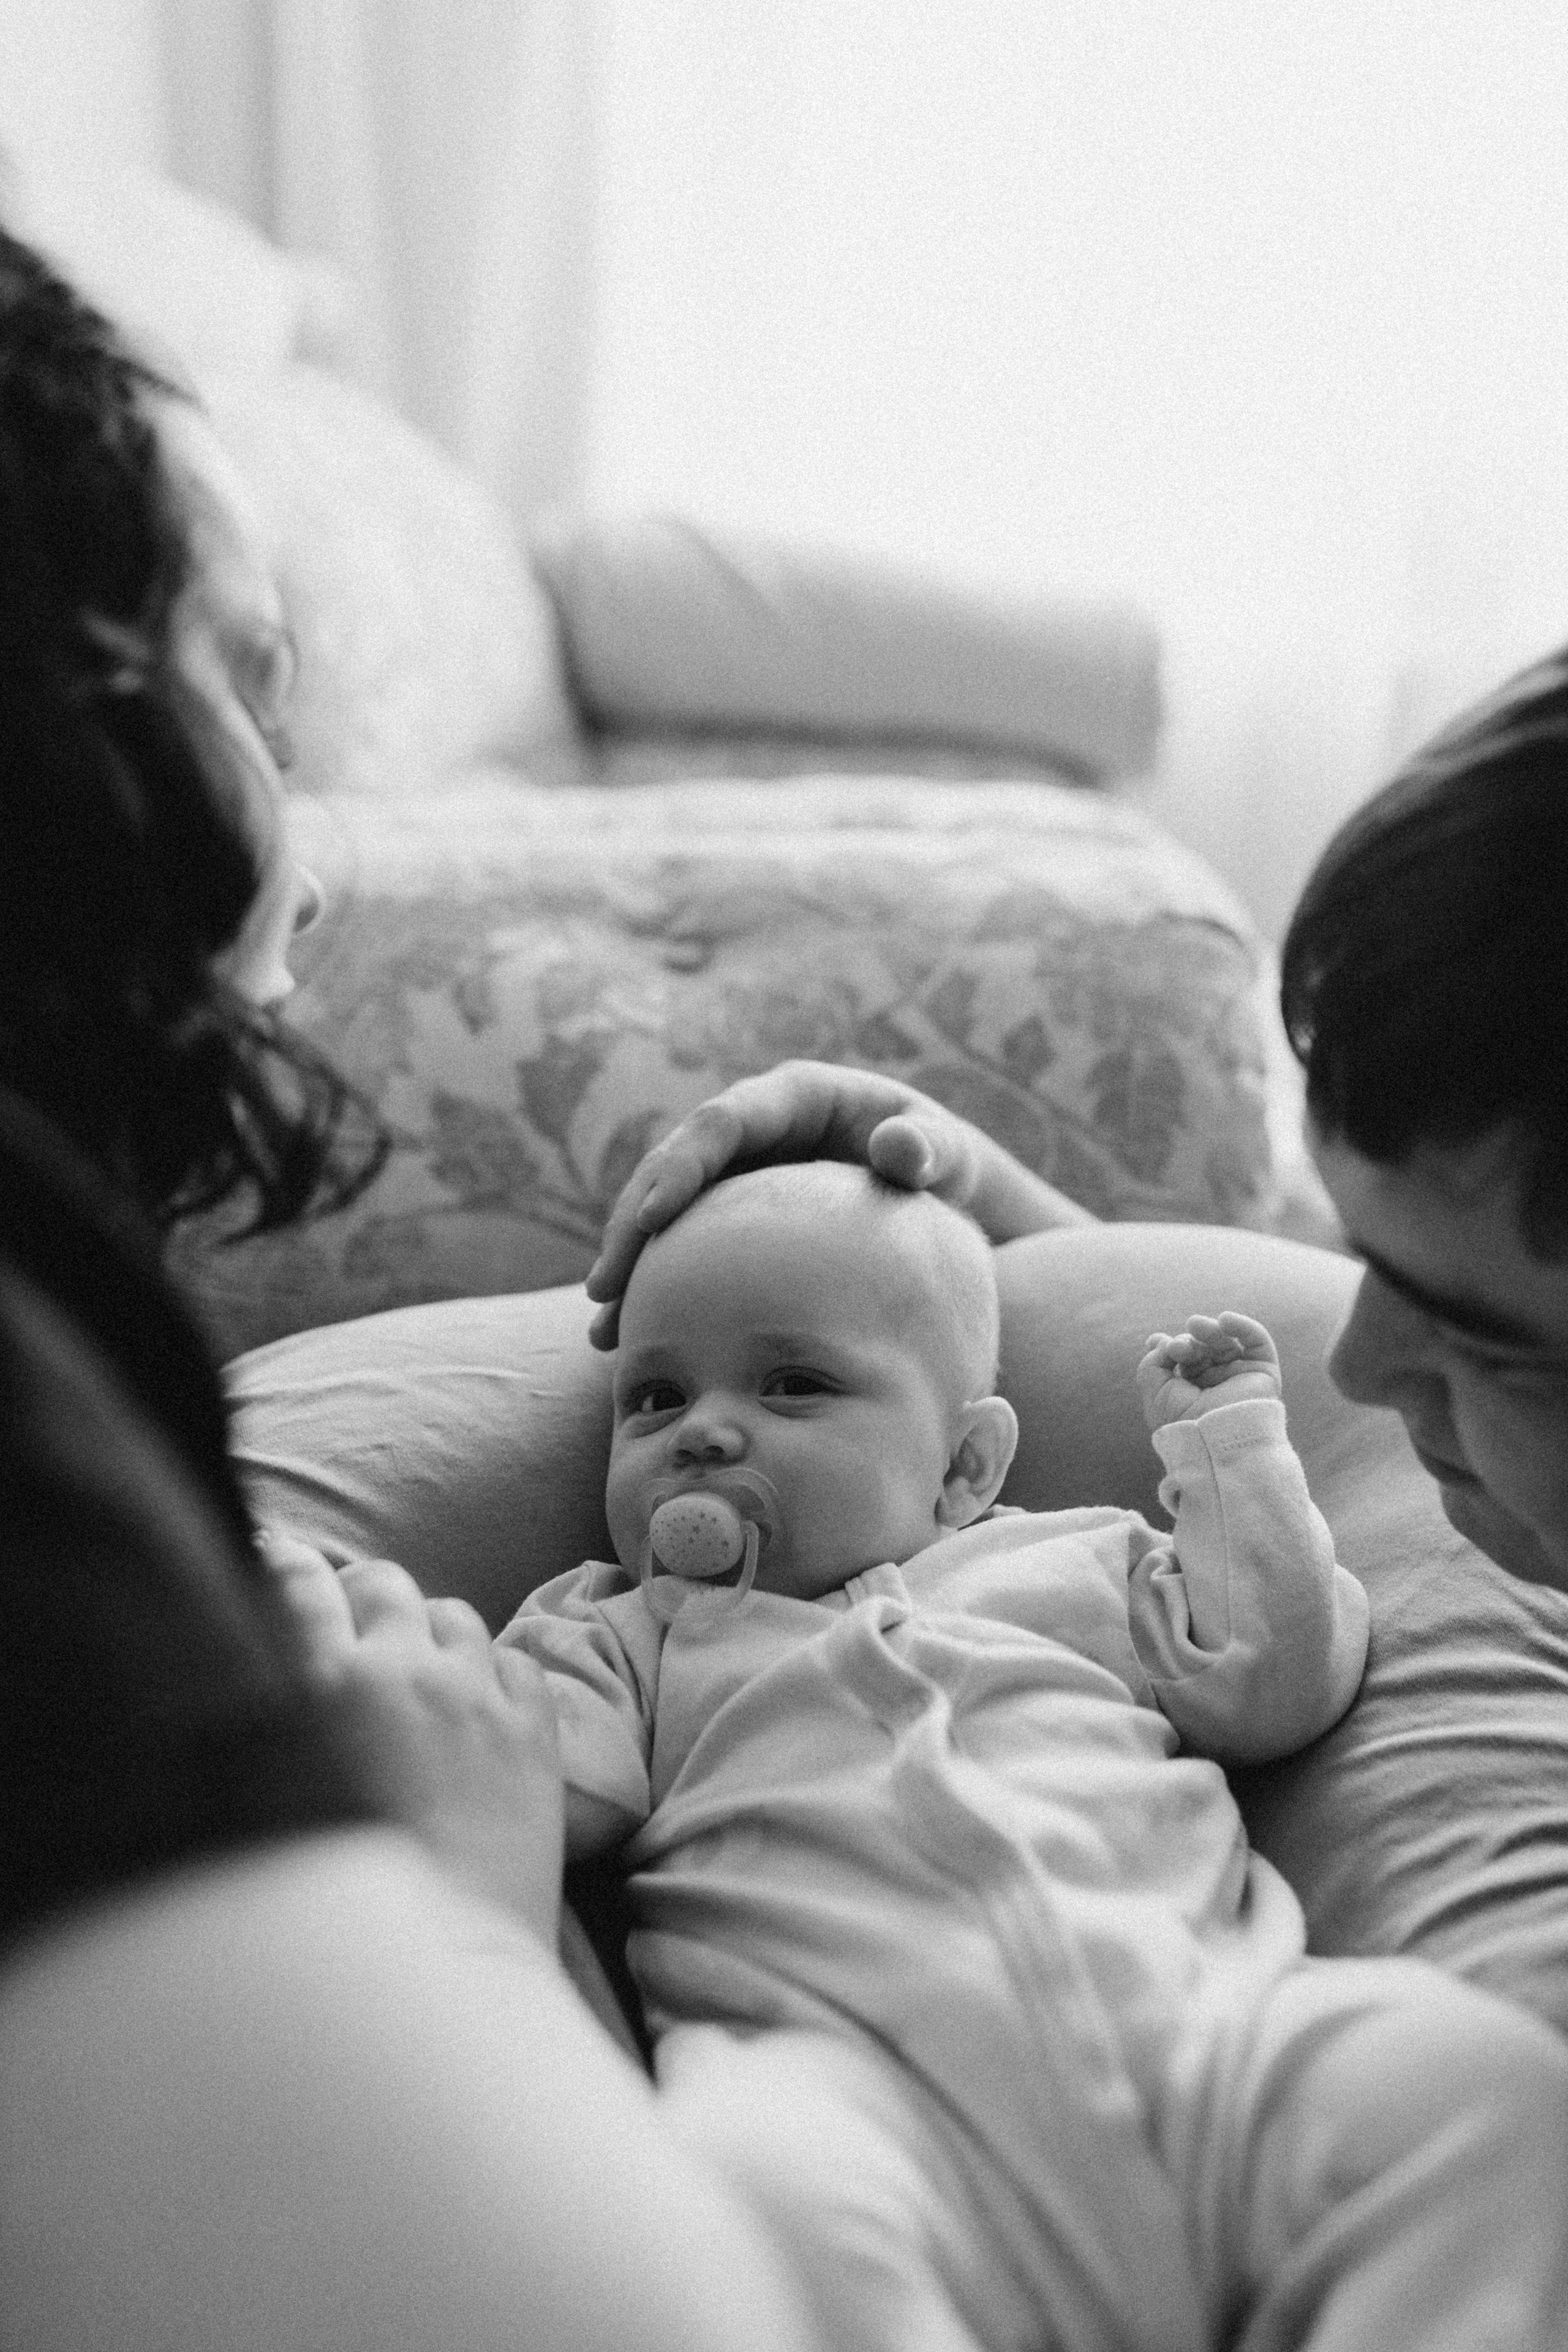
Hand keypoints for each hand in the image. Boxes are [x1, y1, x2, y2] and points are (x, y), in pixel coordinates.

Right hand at [258, 1534, 564, 1942]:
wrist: (439, 1970)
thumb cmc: (340, 1909)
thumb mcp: (278, 1804)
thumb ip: (273, 1731)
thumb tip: (274, 1691)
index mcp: (322, 1689)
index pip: (297, 1586)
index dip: (288, 1567)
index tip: (285, 1562)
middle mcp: (400, 1673)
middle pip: (384, 1583)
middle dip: (368, 1597)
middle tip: (362, 1629)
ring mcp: (475, 1694)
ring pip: (454, 1613)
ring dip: (433, 1632)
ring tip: (424, 1671)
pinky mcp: (534, 1727)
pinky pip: (518, 1656)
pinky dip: (497, 1670)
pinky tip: (483, 1705)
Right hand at [584, 1059, 1093, 1345]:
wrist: (938, 1195)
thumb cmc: (942, 1165)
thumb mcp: (942, 1153)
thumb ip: (926, 1148)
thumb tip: (897, 1147)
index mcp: (791, 1097)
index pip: (721, 1123)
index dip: (681, 1164)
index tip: (654, 1214)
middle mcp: (750, 1129)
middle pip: (671, 1169)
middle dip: (633, 1226)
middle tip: (607, 1286)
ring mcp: (732, 1175)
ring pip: (662, 1215)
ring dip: (630, 1268)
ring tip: (604, 1328)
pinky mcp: (727, 1217)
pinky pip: (680, 1250)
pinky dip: (655, 1291)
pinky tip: (625, 1342)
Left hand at [1136, 1311, 1281, 1430]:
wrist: (1215, 1438)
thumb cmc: (1184, 1420)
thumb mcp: (1155, 1392)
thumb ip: (1153, 1363)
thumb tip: (1161, 1341)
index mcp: (1192, 1391)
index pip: (1184, 1359)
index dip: (1171, 1346)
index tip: (1157, 1342)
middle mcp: (1217, 1383)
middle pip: (1203, 1348)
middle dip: (1188, 1341)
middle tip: (1178, 1347)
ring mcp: (1240, 1377)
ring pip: (1226, 1343)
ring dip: (1209, 1330)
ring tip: (1195, 1324)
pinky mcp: (1263, 1374)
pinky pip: (1259, 1342)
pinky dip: (1244, 1326)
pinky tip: (1225, 1319)